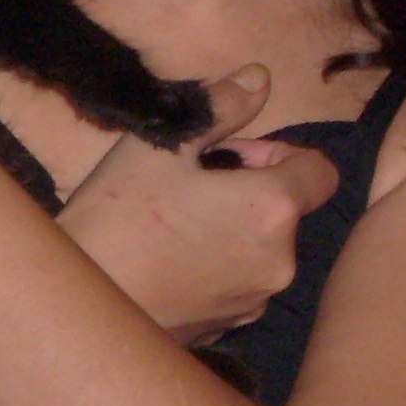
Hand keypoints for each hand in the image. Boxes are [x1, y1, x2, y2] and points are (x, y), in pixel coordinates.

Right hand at [58, 73, 338, 345]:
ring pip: (262, 248)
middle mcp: (281, 261)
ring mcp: (256, 301)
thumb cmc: (119, 218)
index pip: (321, 171)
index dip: (280, 153)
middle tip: (187, 185)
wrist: (85, 306)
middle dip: (248, 190)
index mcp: (273, 209)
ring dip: (233, 229)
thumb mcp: (161, 145)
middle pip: (287, 210)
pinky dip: (218, 267)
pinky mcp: (230, 329)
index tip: (231, 155)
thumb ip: (221, 108)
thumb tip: (262, 77)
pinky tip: (168, 261)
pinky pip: (239, 283)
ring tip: (172, 225)